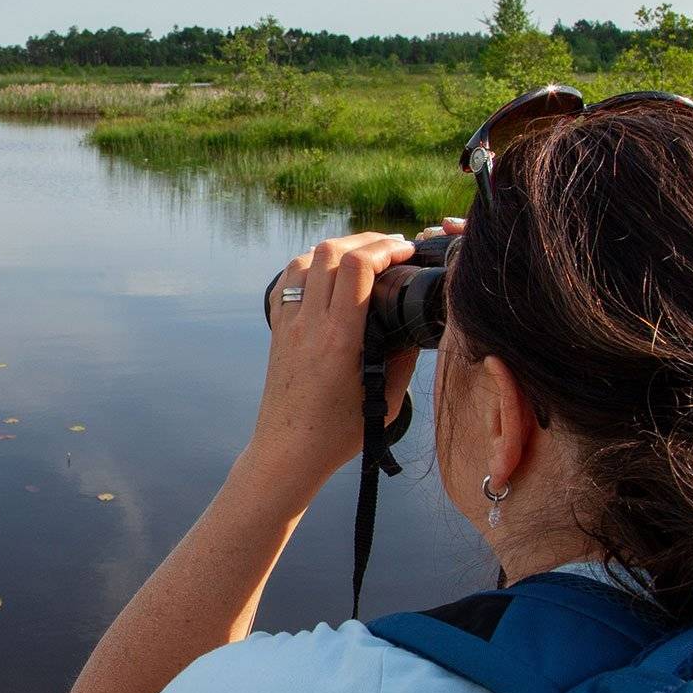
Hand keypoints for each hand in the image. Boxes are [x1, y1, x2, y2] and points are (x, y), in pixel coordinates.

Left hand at [244, 230, 420, 496]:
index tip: (406, 251)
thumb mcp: (386, 400)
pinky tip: (327, 272)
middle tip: (391, 246)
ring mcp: (288, 325)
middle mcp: (309, 325)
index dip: (385, 248)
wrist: (287, 453)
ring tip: (362, 254)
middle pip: (330, 252)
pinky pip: (288, 280)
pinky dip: (309, 265)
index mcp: (339, 339)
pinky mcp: (277, 331)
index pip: (356, 267)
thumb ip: (404, 358)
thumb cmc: (338, 434)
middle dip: (365, 239)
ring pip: (305, 259)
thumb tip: (416, 324)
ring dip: (336, 247)